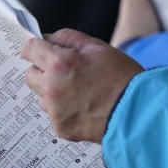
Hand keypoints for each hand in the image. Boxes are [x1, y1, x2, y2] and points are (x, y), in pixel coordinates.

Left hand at [22, 29, 143, 142]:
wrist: (138, 112)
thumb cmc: (121, 77)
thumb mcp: (98, 47)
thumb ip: (69, 39)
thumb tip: (49, 39)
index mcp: (59, 64)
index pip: (29, 49)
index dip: (36, 47)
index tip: (41, 49)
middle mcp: (51, 89)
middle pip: (30, 74)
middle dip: (43, 70)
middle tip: (67, 71)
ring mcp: (55, 111)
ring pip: (42, 96)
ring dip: (53, 91)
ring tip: (81, 90)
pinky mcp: (61, 128)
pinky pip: (54, 114)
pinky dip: (64, 109)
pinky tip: (85, 106)